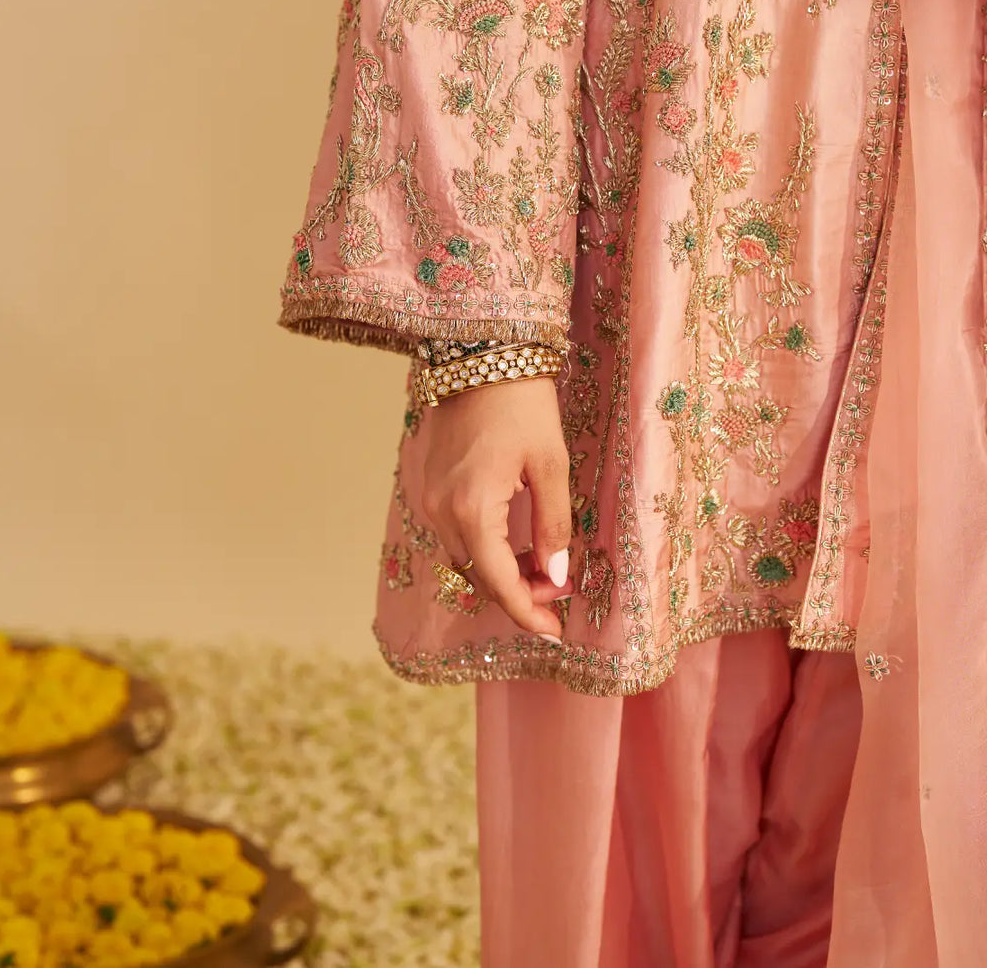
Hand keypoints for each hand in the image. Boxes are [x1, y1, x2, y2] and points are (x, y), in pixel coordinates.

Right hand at [422, 375, 573, 641]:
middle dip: (519, 593)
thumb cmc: (523, 403)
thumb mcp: (551, 465)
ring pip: (465, 558)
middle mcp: (441, 511)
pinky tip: (513, 543)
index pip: (499, 582)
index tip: (555, 633)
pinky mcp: (428, 485)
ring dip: (500, 571)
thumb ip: (553, 526)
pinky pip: (455, 534)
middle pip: (479, 576)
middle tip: (558, 592)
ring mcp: (429, 498)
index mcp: (472, 508)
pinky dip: (483, 548)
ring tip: (542, 568)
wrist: (480, 353)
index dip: (528, 613)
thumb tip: (557, 576)